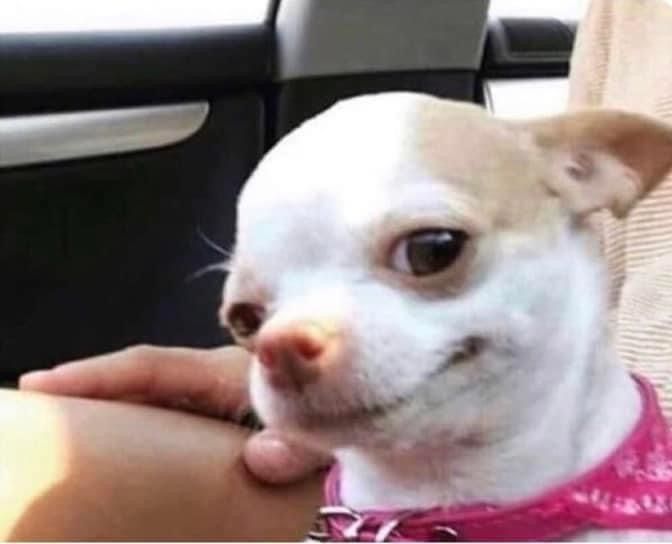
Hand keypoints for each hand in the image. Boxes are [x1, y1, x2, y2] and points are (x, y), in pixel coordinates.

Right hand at [20, 345, 330, 484]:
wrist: (371, 390)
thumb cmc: (349, 396)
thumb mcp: (329, 419)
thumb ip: (300, 439)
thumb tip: (259, 461)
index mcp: (234, 372)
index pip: (155, 367)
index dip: (99, 375)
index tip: (44, 384)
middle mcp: (219, 380)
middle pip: (144, 381)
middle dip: (92, 394)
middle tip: (38, 414)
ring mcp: (220, 398)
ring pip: (156, 402)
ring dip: (116, 415)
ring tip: (73, 437)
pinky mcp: (227, 418)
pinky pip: (176, 422)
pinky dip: (147, 431)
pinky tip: (131, 457)